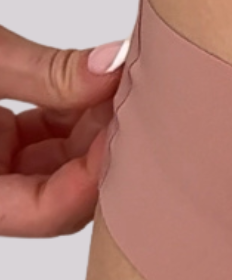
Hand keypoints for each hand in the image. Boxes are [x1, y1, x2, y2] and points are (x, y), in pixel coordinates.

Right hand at [0, 24, 128, 238]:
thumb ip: (44, 70)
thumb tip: (112, 68)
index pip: (44, 211)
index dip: (92, 179)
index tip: (126, 132)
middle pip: (61, 196)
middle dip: (100, 152)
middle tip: (139, 105)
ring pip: (60, 167)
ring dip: (93, 129)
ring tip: (123, 85)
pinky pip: (47, 141)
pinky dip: (74, 113)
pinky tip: (100, 83)